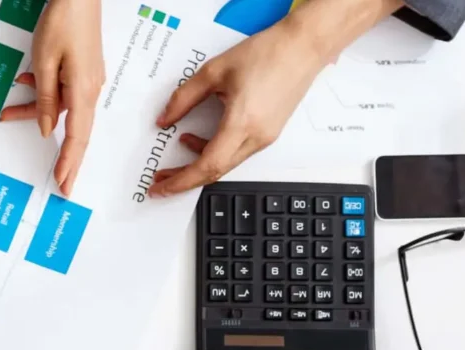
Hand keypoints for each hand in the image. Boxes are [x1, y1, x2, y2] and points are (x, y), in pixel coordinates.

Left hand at [0, 0, 103, 195]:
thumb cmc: (63, 21)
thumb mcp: (44, 62)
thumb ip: (45, 99)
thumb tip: (47, 128)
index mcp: (83, 90)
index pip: (77, 137)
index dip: (69, 162)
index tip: (63, 182)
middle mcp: (90, 89)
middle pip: (78, 132)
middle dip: (67, 158)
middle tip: (62, 184)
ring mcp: (88, 80)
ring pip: (64, 109)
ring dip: (38, 113)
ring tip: (9, 114)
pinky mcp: (82, 70)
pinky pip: (64, 92)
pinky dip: (44, 94)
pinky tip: (25, 86)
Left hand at [149, 0, 402, 195]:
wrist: (303, 47)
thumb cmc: (268, 53)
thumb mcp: (214, 72)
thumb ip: (184, 98)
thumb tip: (165, 119)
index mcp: (242, 123)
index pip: (207, 166)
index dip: (181, 181)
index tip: (161, 187)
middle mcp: (257, 137)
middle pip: (216, 172)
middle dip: (185, 179)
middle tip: (161, 180)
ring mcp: (265, 138)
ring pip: (226, 164)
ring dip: (199, 163)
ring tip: (177, 153)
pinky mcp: (268, 133)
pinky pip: (236, 152)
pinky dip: (215, 151)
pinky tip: (199, 139)